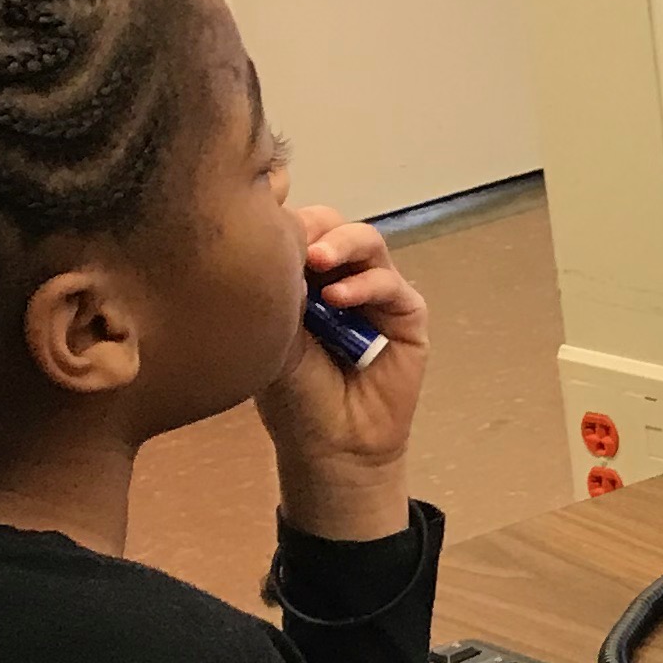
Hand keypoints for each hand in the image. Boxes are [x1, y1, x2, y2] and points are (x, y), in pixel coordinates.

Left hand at [257, 206, 426, 539]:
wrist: (331, 443)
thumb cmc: (293, 394)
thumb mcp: (270, 333)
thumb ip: (275, 288)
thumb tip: (271, 237)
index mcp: (301, 276)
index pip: (295, 228)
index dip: (282, 219)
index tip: (257, 225)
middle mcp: (339, 276)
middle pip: (330, 224)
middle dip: (311, 228)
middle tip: (291, 244)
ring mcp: (375, 293)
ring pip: (366, 242)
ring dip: (340, 246)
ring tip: (317, 262)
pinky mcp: (406, 314)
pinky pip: (391, 284)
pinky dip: (366, 285)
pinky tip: (338, 300)